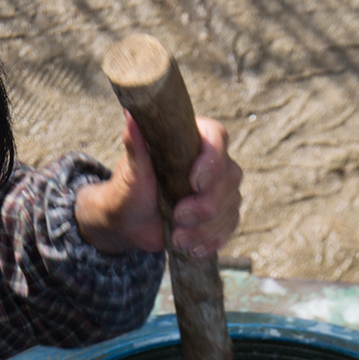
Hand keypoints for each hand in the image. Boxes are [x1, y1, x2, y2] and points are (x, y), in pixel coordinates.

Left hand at [75, 113, 242, 257]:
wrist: (128, 222)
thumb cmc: (128, 190)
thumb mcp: (131, 169)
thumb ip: (135, 143)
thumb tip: (130, 112)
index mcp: (192, 139)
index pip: (217, 137)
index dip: (212, 160)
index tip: (193, 182)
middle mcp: (212, 161)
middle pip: (230, 178)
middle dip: (205, 205)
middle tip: (177, 215)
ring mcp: (220, 189)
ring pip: (231, 207)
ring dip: (203, 228)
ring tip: (177, 237)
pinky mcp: (220, 214)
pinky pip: (229, 227)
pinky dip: (210, 241)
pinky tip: (191, 247)